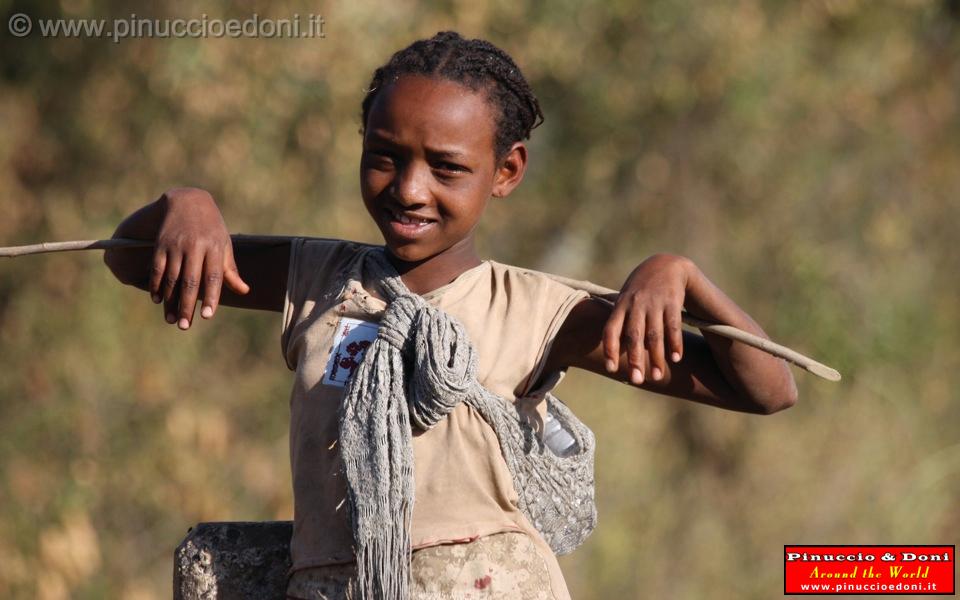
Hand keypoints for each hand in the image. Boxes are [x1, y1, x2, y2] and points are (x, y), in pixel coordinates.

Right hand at [148, 188, 249, 328]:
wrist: (188, 200)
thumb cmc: (212, 228)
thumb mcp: (225, 245)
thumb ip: (230, 270)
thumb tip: (244, 291)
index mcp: (215, 247)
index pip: (214, 276)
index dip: (210, 296)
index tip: (207, 315)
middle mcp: (195, 246)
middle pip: (191, 281)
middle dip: (187, 305)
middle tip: (185, 326)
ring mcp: (176, 245)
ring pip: (172, 277)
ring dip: (170, 301)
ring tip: (171, 320)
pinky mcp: (161, 244)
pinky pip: (158, 268)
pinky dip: (156, 285)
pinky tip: (157, 300)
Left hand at [602, 253, 693, 383]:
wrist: (667, 264)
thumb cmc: (641, 289)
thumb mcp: (626, 299)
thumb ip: (620, 321)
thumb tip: (613, 352)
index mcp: (620, 305)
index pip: (610, 329)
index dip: (610, 349)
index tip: (611, 369)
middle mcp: (635, 304)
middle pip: (633, 336)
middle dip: (635, 359)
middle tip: (637, 380)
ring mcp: (654, 302)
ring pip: (654, 335)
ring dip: (657, 358)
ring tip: (657, 376)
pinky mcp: (672, 301)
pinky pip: (673, 326)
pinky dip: (675, 343)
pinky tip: (676, 359)